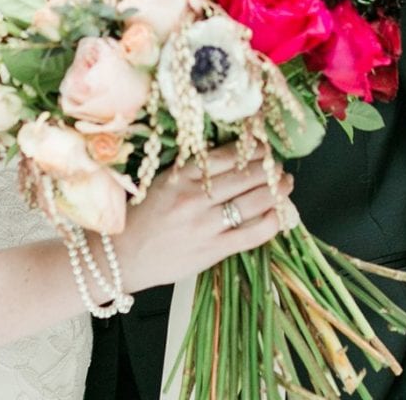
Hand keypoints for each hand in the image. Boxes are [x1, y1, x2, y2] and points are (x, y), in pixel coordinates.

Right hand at [113, 145, 296, 292]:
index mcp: (182, 176)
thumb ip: (193, 173)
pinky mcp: (212, 250)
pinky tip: (280, 214)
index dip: (253, 150)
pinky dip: (272, 221)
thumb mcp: (162, 184)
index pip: (228, 155)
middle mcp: (196, 196)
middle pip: (246, 176)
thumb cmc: (140, 219)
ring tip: (286, 185)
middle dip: (270, 169)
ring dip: (276, 190)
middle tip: (280, 167)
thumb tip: (230, 161)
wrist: (120, 257)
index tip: (264, 148)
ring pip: (254, 201)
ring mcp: (205, 224)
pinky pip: (252, 233)